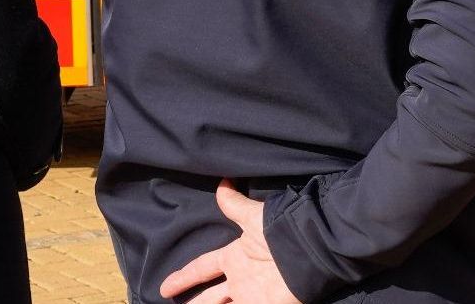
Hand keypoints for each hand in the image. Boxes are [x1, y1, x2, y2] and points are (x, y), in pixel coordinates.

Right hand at [160, 180, 301, 303]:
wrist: (309, 250)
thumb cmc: (281, 232)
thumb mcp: (254, 217)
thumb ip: (236, 205)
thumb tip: (223, 182)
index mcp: (235, 257)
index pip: (202, 268)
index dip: (184, 276)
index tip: (165, 286)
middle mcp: (240, 278)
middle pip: (209, 296)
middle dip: (193, 302)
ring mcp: (251, 295)